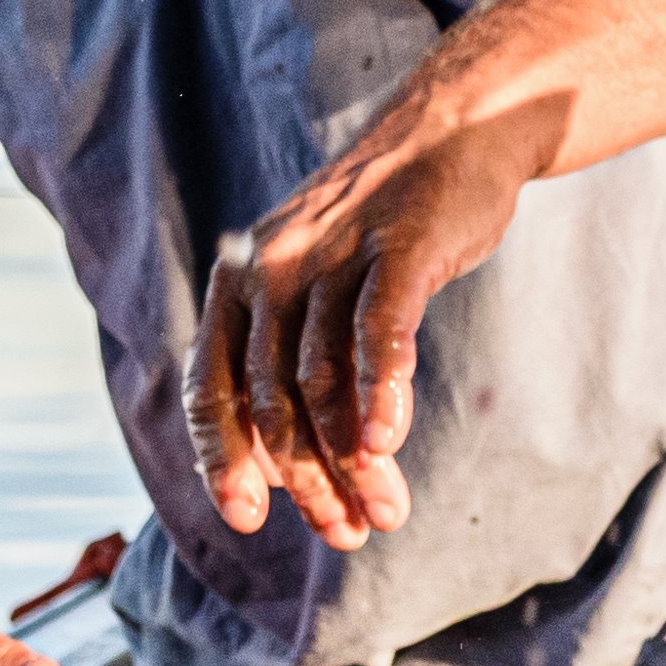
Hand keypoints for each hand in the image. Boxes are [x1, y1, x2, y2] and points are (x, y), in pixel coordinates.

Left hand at [199, 110, 540, 549]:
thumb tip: (288, 473)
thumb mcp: (318, 283)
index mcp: (238, 282)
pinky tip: (387, 445)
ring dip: (354, 460)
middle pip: (273, 399)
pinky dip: (380, 393)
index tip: (247, 519)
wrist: (454, 132)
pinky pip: (379, 332)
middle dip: (307, 480)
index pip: (211, 387)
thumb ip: (295, 360)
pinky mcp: (400, 246)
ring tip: (386, 512)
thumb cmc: (385, 230)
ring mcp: (334, 254)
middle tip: (345, 533)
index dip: (222, 459)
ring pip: (327, 380)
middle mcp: (271, 267)